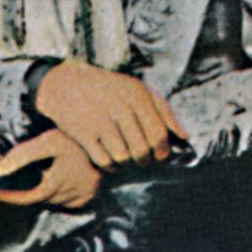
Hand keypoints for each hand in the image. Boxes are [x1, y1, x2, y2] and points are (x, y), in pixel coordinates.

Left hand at [0, 129, 100, 208]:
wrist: (106, 131)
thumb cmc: (73, 134)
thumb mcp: (46, 141)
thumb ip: (20, 156)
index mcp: (61, 181)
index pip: (31, 198)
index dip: (13, 197)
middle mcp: (75, 192)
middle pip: (44, 199)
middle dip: (32, 188)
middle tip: (30, 170)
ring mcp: (86, 194)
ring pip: (56, 201)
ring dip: (47, 190)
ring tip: (48, 168)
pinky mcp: (94, 192)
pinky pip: (69, 201)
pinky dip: (61, 192)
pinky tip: (61, 175)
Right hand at [35, 60, 186, 170]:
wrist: (67, 85)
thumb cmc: (109, 90)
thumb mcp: (137, 90)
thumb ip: (164, 111)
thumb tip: (185, 138)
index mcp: (136, 94)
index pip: (158, 134)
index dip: (162, 151)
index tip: (159, 155)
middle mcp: (119, 106)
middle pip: (142, 149)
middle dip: (145, 160)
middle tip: (141, 159)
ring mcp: (99, 120)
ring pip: (124, 158)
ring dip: (126, 163)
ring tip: (124, 156)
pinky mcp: (83, 133)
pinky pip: (105, 162)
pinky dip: (110, 167)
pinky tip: (110, 158)